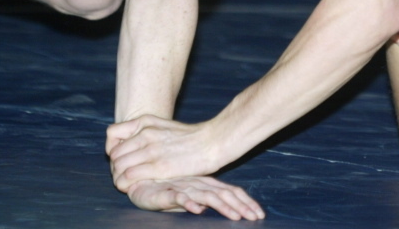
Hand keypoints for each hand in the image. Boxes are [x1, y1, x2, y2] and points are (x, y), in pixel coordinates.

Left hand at [107, 116, 222, 190]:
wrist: (212, 142)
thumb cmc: (190, 138)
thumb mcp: (164, 126)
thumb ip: (146, 132)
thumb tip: (130, 144)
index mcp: (146, 121)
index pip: (112, 134)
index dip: (112, 148)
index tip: (121, 157)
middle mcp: (145, 133)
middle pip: (114, 153)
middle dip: (116, 166)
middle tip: (125, 174)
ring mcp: (151, 150)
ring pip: (118, 166)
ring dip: (119, 177)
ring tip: (128, 182)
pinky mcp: (158, 166)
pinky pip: (128, 176)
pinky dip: (125, 184)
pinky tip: (132, 186)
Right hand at [124, 176, 264, 219]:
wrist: (140, 180)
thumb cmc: (167, 187)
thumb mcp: (191, 193)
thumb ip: (206, 197)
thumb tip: (223, 206)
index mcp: (206, 185)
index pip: (230, 192)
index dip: (245, 202)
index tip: (258, 213)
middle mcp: (199, 185)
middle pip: (224, 195)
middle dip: (242, 206)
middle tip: (255, 217)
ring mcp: (184, 188)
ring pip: (206, 197)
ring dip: (222, 206)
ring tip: (235, 216)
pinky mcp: (166, 193)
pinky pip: (179, 197)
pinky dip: (189, 203)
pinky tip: (197, 210)